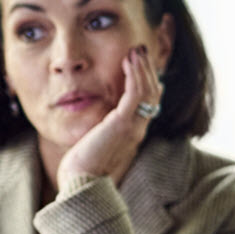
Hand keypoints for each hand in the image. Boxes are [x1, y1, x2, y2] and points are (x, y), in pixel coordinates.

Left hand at [58, 45, 162, 186]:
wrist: (82, 182)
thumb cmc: (83, 167)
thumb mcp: (96, 143)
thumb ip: (103, 130)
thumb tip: (100, 121)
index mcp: (134, 132)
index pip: (148, 103)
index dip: (147, 81)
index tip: (141, 65)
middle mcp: (139, 128)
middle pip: (152, 94)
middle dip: (147, 70)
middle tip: (141, 51)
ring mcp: (134, 126)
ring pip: (147, 91)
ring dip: (142, 68)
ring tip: (136, 51)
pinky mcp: (123, 123)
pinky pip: (136, 94)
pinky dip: (135, 75)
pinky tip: (129, 62)